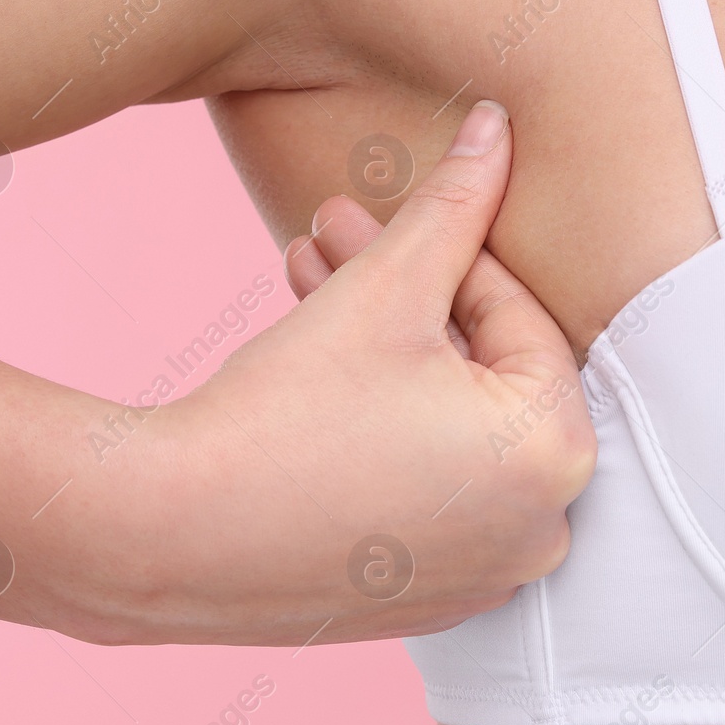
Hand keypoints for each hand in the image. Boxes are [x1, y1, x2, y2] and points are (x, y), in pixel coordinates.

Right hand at [112, 101, 595, 645]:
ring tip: (301, 282)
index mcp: (559, 453)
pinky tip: (316, 371)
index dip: (439, 253)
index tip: (370, 213)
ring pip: (448, 424)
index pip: (518, 319)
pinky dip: (387, 430)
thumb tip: (500, 124)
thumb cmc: (286, 410)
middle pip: (480, 371)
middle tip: (327, 235)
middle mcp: (543, 528)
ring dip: (383, 348)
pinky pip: (427, 491)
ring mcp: (488, 576)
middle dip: (400, 292)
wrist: (165, 536)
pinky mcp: (431, 600)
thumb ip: (456, 203)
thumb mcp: (385, 288)